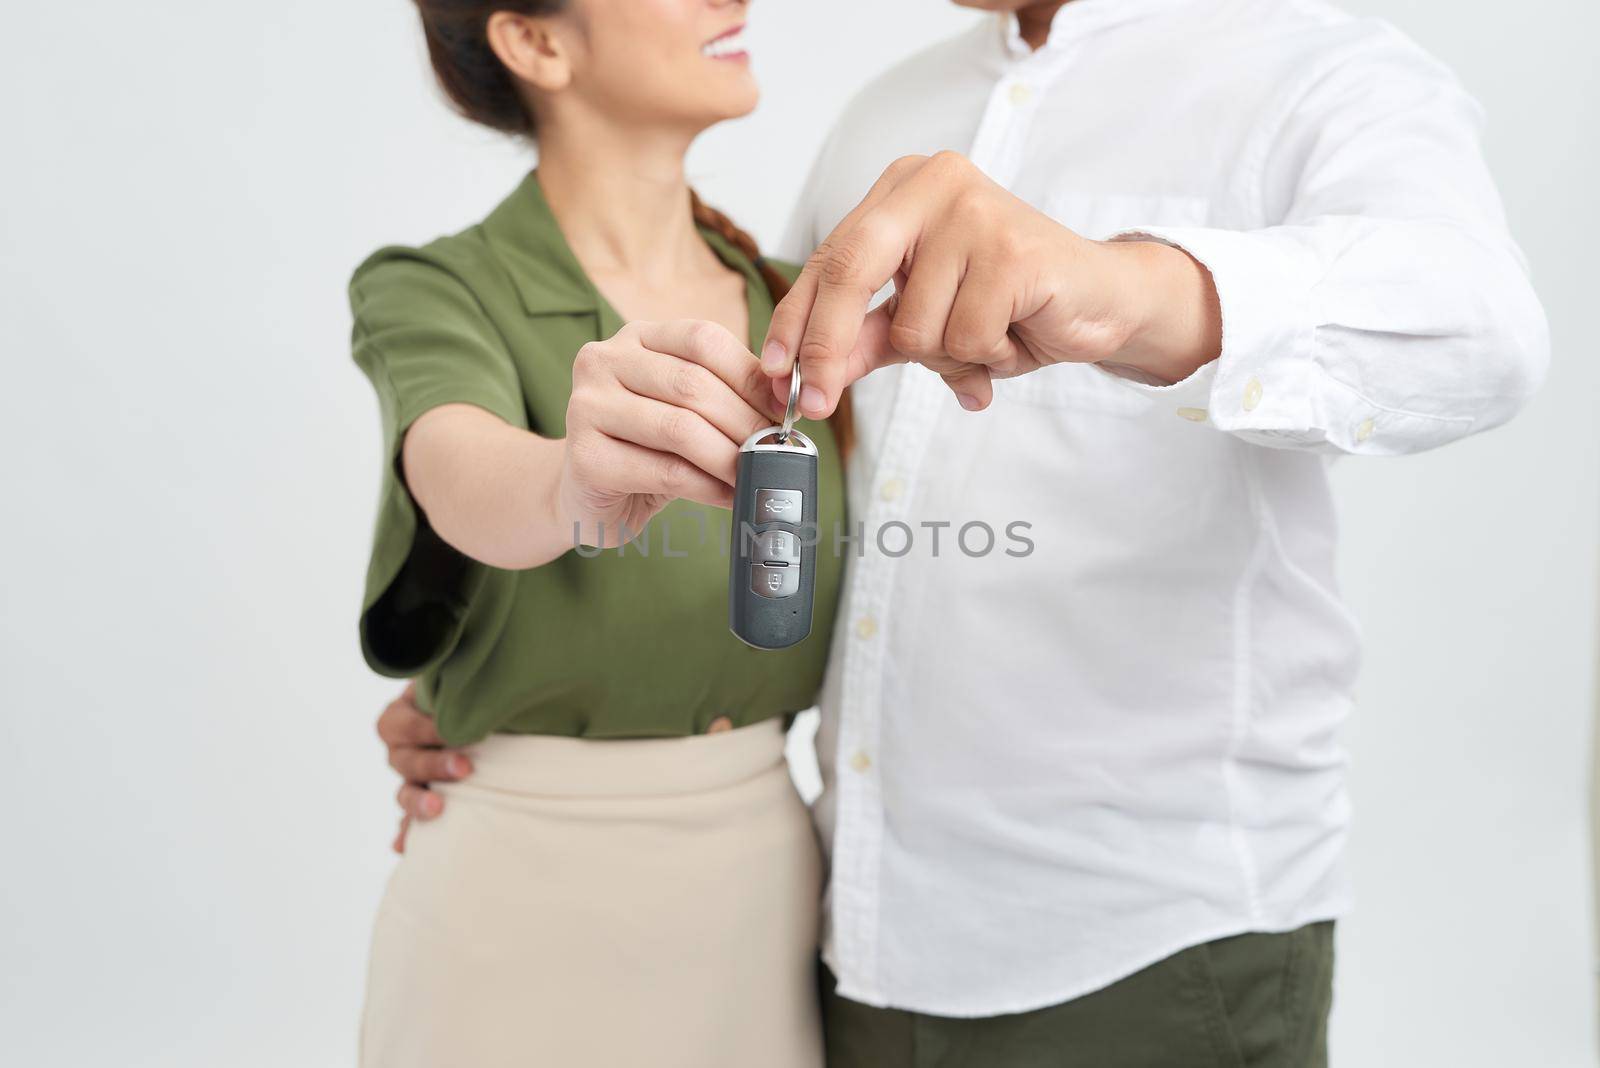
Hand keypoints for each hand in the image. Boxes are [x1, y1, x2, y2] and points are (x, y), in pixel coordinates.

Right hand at [377, 683, 471, 853]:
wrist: (482, 709)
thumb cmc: (471, 689)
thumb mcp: (459, 681)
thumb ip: (463, 687)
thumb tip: (483, 687)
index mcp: (403, 715)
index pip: (401, 724)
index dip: (425, 729)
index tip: (455, 728)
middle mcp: (402, 748)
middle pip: (404, 761)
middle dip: (433, 765)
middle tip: (465, 768)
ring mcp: (411, 777)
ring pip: (405, 792)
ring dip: (419, 802)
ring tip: (439, 808)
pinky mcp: (424, 799)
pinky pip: (410, 822)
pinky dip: (408, 834)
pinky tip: (404, 847)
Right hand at [560, 320, 780, 547]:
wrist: (584, 494)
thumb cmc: (645, 449)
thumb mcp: (684, 409)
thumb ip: (724, 395)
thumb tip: (787, 402)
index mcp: (635, 337)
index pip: (703, 340)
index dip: (751, 375)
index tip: (783, 410)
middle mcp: (603, 361)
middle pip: (693, 384)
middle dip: (744, 422)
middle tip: (775, 450)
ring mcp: (587, 406)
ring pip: (680, 429)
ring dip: (729, 456)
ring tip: (754, 474)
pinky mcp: (585, 457)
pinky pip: (665, 471)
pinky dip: (707, 487)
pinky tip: (727, 496)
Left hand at [760, 152, 1220, 415]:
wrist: (1102, 300)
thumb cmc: (1010, 304)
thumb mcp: (924, 323)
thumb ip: (864, 338)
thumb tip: (801, 372)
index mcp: (902, 189)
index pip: (828, 257)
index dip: (796, 319)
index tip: (773, 369)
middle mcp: (933, 184)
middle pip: (849, 272)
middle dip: (827, 346)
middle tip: (814, 401)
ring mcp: (975, 211)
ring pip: (914, 325)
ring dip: (948, 356)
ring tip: (989, 335)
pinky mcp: (1013, 249)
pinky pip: (965, 336)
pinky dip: (987, 355)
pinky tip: (1016, 333)